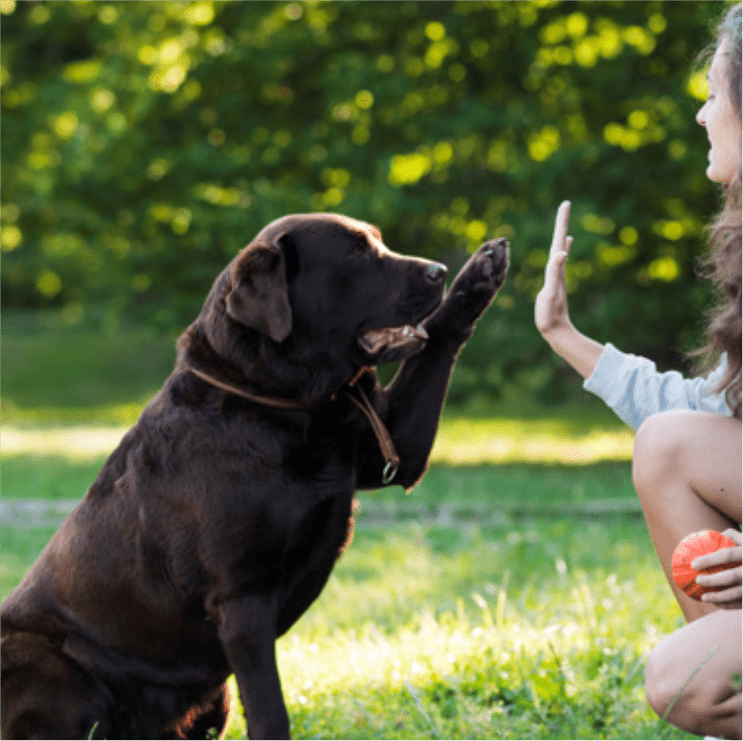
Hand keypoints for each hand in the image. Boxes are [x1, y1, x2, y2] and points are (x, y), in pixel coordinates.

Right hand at [535, 200, 573, 337]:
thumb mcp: (551, 292)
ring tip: (564, 226)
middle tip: (565, 206)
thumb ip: (556, 272)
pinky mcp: (554, 283)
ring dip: (561, 236)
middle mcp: (558, 269)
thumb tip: (563, 251)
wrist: (557, 331)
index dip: (562, 222)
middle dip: (562, 223)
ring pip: (559, 250)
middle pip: (560, 241)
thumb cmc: (550, 314)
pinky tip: (564, 250)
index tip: (566, 204)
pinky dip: (561, 252)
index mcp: (556, 268)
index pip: (559, 240)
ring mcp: (557, 276)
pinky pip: (558, 262)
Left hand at [693, 528, 742, 608]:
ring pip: (738, 593)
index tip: (693, 564)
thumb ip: (733, 536)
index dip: (709, 559)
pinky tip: (716, 604)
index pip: (727, 555)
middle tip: (697, 580)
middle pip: (732, 576)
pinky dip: (729, 605)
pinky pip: (742, 603)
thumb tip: (709, 535)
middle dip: (713, 580)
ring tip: (703, 598)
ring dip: (719, 597)